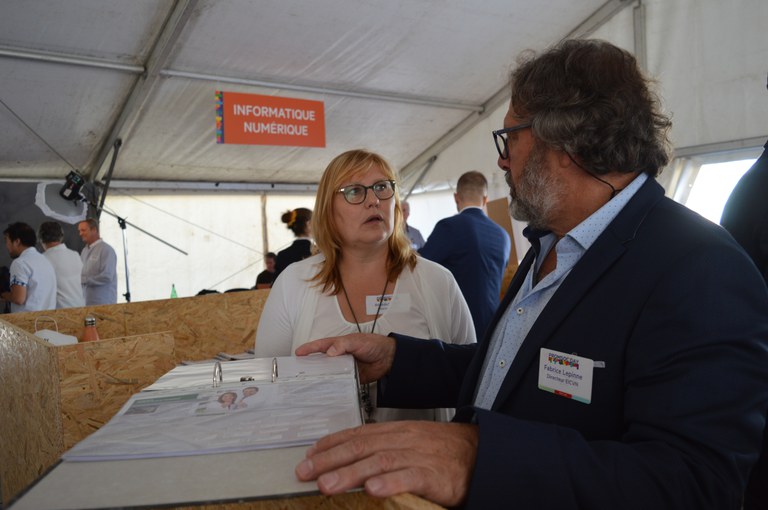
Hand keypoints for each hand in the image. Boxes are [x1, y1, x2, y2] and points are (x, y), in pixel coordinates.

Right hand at [295, 333, 395, 383]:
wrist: (389, 358)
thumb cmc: (373, 344)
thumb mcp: (356, 341)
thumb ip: (343, 345)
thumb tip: (330, 351)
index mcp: (338, 345)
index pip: (320, 346)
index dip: (308, 349)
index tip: (298, 353)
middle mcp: (339, 357)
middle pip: (322, 361)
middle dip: (311, 366)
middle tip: (300, 372)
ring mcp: (344, 368)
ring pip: (329, 373)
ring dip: (322, 377)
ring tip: (311, 383)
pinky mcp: (351, 378)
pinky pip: (340, 383)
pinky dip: (335, 386)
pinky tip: (329, 391)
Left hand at [295, 421, 477, 506]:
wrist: (481, 453)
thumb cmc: (443, 452)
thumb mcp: (410, 443)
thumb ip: (383, 449)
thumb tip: (353, 459)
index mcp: (396, 431)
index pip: (357, 434)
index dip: (331, 444)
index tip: (309, 455)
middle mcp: (403, 440)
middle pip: (361, 447)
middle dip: (330, 460)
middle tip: (305, 472)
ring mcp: (418, 456)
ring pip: (378, 461)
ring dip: (350, 474)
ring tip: (327, 485)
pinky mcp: (434, 475)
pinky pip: (410, 477)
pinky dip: (390, 483)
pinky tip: (372, 490)